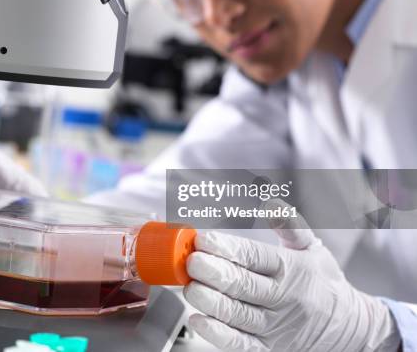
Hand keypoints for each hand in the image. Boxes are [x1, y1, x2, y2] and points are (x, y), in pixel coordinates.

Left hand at [183, 206, 400, 351]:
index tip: (203, 239)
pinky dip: (218, 334)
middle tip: (191, 262)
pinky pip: (240, 344)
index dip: (227, 248)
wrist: (350, 328)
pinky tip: (199, 320)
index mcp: (292, 269)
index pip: (255, 257)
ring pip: (238, 314)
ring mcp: (276, 326)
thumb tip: (270, 200)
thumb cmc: (324, 282)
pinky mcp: (268, 348)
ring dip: (209, 301)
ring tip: (189, 287)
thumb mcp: (313, 248)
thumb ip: (289, 224)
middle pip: (243, 285)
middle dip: (213, 272)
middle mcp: (284, 298)